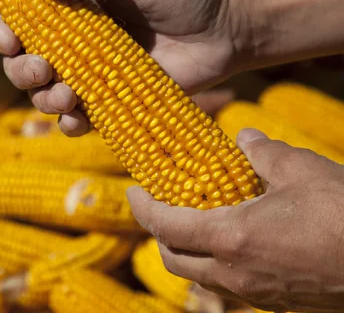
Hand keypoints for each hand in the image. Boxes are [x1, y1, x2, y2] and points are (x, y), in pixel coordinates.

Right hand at [0, 0, 246, 135]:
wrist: (227, 27)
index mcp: (73, 6)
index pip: (23, 19)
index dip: (6, 30)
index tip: (9, 40)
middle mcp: (75, 43)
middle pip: (25, 62)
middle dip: (22, 70)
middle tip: (43, 69)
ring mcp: (92, 76)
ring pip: (45, 95)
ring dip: (44, 99)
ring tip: (68, 95)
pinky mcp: (113, 104)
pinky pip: (79, 120)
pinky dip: (70, 124)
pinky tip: (78, 119)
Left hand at [127, 128, 343, 311]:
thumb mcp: (300, 170)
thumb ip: (263, 152)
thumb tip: (243, 137)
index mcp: (230, 238)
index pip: (164, 225)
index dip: (142, 207)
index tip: (134, 189)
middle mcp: (233, 272)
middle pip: (172, 259)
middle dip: (158, 232)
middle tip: (160, 206)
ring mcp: (253, 293)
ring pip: (198, 276)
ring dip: (185, 250)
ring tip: (193, 221)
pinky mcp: (274, 303)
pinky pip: (227, 285)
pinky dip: (214, 263)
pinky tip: (232, 241)